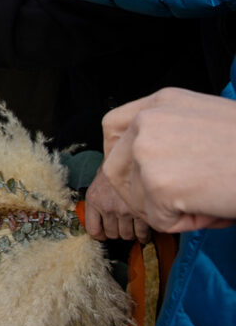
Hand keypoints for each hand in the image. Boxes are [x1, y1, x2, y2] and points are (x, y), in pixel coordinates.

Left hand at [83, 168, 150, 241]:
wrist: (128, 159)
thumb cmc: (113, 174)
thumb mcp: (96, 188)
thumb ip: (96, 207)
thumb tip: (99, 228)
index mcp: (94, 201)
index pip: (93, 230)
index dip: (100, 235)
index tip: (105, 235)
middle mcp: (107, 207)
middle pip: (113, 234)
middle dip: (118, 233)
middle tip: (122, 227)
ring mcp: (124, 210)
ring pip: (127, 235)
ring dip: (131, 234)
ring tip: (133, 227)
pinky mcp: (140, 211)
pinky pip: (142, 233)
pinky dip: (143, 235)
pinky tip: (143, 232)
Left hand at [101, 88, 235, 233]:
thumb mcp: (205, 119)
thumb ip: (169, 132)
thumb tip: (145, 163)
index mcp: (160, 102)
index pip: (112, 127)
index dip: (120, 156)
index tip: (137, 174)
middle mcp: (147, 122)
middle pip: (114, 169)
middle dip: (140, 193)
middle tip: (181, 200)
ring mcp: (148, 152)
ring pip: (135, 198)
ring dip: (168, 209)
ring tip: (207, 197)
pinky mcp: (157, 184)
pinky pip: (158, 220)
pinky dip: (186, 223)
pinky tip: (213, 206)